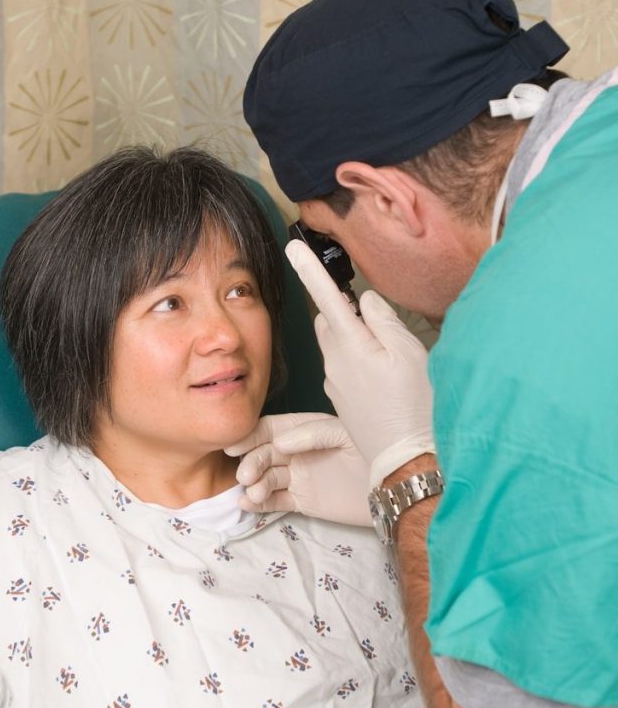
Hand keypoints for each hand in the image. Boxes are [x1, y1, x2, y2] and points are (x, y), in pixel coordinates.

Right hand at [225, 412, 371, 525]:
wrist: (394, 487)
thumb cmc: (372, 451)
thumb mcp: (343, 433)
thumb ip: (311, 434)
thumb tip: (278, 443)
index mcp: (304, 430)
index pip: (269, 429)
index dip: (250, 436)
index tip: (233, 447)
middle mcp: (297, 452)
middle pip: (264, 455)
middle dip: (252, 463)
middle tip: (247, 476)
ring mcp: (299, 477)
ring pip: (266, 479)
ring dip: (255, 485)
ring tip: (254, 493)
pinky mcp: (303, 501)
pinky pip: (275, 501)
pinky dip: (260, 503)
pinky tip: (249, 504)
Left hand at [285, 240, 434, 487]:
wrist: (406, 460)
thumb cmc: (414, 406)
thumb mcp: (409, 354)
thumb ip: (384, 321)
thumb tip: (364, 300)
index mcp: (350, 345)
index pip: (326, 298)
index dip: (310, 270)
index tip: (292, 247)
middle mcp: (334, 363)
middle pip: (329, 321)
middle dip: (343, 313)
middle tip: (378, 326)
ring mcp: (335, 384)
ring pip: (337, 346)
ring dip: (354, 341)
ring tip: (390, 362)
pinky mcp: (341, 401)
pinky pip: (344, 370)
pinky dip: (359, 365)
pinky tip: (385, 383)